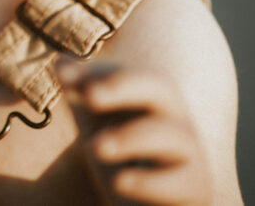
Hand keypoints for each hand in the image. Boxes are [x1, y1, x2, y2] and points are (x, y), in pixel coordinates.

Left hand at [59, 60, 211, 204]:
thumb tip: (61, 62)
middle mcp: (173, 118)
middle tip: (90, 96)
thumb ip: (81, 91)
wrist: (150, 201)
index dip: (103, 72)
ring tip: (96, 147)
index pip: (131, 72)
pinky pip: (180, 183)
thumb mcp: (97, 120)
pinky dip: (149, 182)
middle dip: (124, 86)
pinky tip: (119, 182)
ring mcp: (188, 154)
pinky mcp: (193, 189)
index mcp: (151, 97)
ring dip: (131, 137)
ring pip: (171, 136)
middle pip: (161, 88)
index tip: (65, 76)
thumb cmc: (124, 153)